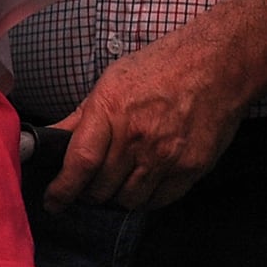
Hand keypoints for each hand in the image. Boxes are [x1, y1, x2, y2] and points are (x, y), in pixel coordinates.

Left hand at [47, 22, 256, 210]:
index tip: (53, 202)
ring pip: (129, 200)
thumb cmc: (161, 67)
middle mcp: (137, 137)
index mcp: (111, 111)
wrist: (218, 64)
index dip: (62, 190)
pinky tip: (146, 180)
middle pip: (101, 189)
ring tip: (121, 180)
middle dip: (90, 192)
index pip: (80, 163)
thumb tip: (48, 138)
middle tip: (91, 184)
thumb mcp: (112, 82)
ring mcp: (166, 155)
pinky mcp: (191, 167)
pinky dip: (147, 197)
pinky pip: (159, 200)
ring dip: (118, 196)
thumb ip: (80, 117)